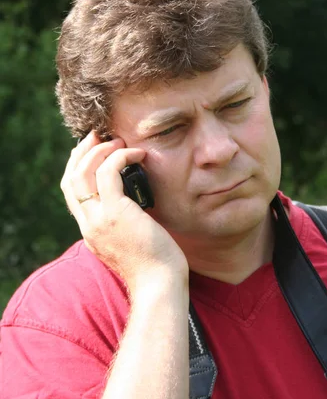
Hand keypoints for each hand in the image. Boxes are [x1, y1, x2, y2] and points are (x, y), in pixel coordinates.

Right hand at [61, 132, 187, 288]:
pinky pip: (108, 173)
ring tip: (119, 142)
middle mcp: (88, 225)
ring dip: (99, 151)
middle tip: (98, 136)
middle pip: (70, 180)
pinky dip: (120, 157)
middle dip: (82, 153)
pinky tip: (137, 154)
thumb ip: (126, 222)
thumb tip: (138, 202)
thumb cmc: (155, 265)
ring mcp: (99, 220)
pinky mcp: (116, 214)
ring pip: (82, 173)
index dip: (78, 167)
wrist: (159, 286)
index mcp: (90, 231)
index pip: (72, 193)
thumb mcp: (132, 241)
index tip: (92, 151)